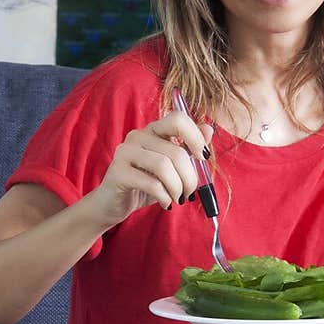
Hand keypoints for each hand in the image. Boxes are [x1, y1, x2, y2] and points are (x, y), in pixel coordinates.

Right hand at [87, 112, 213, 229]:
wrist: (114, 204)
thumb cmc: (145, 184)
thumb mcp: (172, 167)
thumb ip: (188, 148)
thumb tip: (209, 128)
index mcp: (153, 131)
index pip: (178, 119)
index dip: (195, 137)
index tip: (204, 158)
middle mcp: (138, 136)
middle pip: (175, 151)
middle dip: (190, 177)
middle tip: (189, 193)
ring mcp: (125, 152)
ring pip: (164, 166)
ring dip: (177, 188)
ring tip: (177, 199)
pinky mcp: (118, 172)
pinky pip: (152, 183)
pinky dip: (165, 197)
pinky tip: (165, 203)